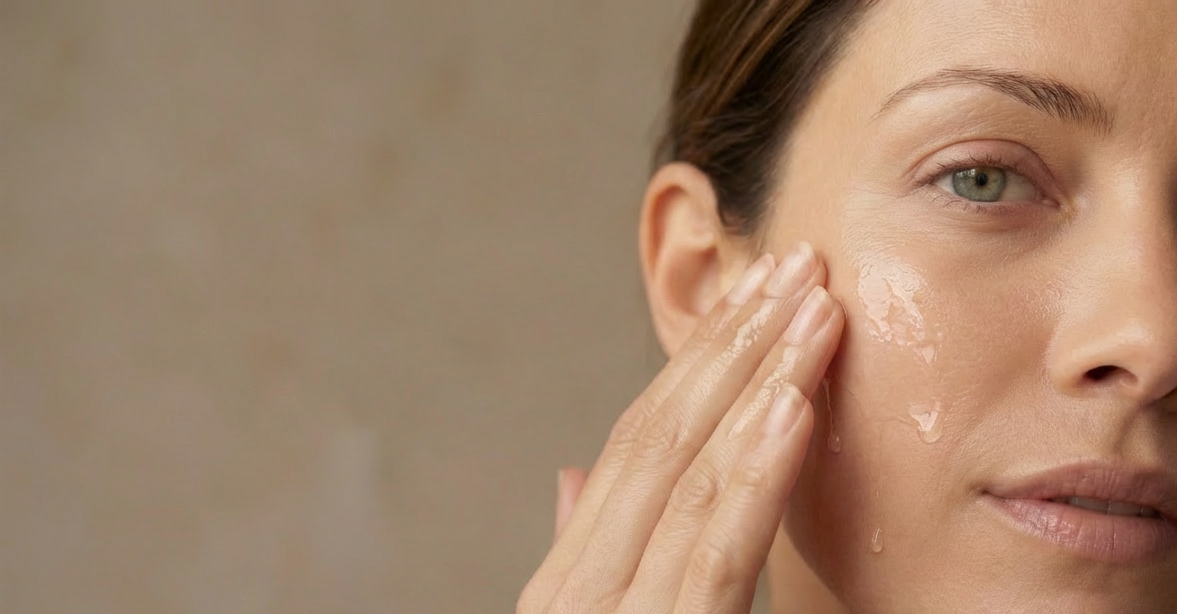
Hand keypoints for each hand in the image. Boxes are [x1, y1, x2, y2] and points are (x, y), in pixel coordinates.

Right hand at [521, 242, 843, 613]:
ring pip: (694, 475)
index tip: (757, 292)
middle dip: (738, 341)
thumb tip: (573, 475)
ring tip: (817, 312)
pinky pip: (716, 550)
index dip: (699, 356)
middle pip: (663, 436)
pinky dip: (756, 474)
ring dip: (762, 381)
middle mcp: (580, 585)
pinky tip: (793, 408)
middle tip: (800, 265)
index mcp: (569, 574)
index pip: (637, 439)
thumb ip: (588, 548)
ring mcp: (619, 613)